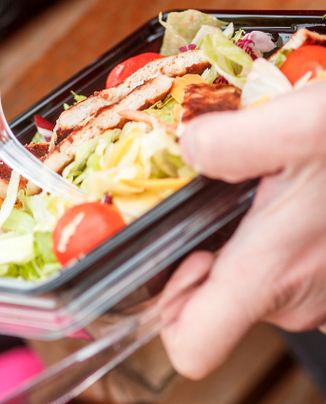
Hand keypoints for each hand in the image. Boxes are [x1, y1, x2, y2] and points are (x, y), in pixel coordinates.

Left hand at [160, 83, 325, 378]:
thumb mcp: (301, 123)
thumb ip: (229, 140)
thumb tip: (190, 146)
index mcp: (273, 275)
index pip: (192, 347)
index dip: (170, 311)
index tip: (183, 255)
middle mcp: (302, 300)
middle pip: (223, 303)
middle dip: (212, 252)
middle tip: (223, 197)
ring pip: (265, 281)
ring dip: (254, 238)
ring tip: (268, 185)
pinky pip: (302, 269)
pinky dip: (291, 235)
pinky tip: (302, 193)